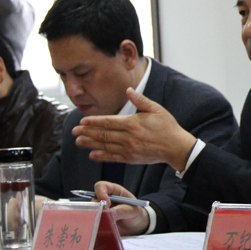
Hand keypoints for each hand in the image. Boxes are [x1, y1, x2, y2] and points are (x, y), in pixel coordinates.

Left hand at [73, 89, 197, 170]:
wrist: (176, 147)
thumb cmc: (167, 127)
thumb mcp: (156, 109)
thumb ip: (140, 100)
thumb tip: (128, 90)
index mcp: (133, 123)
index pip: (108, 121)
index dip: (93, 121)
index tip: (82, 120)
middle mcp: (128, 137)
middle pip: (103, 134)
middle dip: (87, 132)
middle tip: (74, 130)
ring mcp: (128, 149)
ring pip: (105, 146)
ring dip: (90, 143)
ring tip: (78, 141)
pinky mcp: (131, 158)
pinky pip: (112, 157)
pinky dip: (101, 156)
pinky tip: (92, 154)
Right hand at [94, 181, 148, 234]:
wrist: (135, 226)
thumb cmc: (134, 213)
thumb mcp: (132, 210)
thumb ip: (122, 210)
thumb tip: (110, 213)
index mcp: (113, 191)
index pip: (101, 186)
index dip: (101, 193)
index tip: (107, 203)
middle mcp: (104, 199)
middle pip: (94, 200)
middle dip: (98, 208)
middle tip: (106, 216)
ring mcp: (101, 210)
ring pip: (92, 212)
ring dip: (98, 218)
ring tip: (108, 224)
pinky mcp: (99, 220)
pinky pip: (94, 222)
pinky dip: (98, 225)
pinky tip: (106, 228)